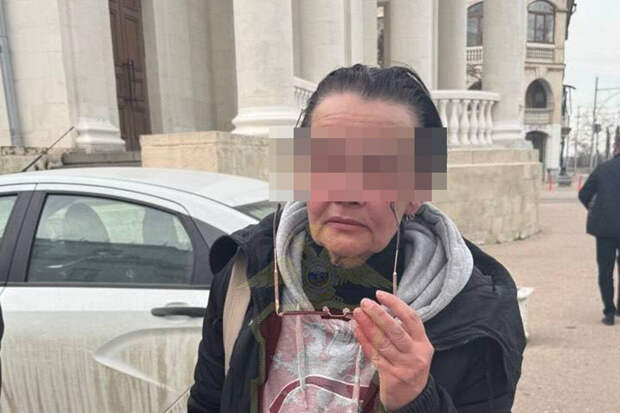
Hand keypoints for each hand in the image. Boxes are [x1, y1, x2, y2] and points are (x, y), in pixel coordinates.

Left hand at [352, 290, 433, 410]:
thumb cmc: (410, 365)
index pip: (411, 318)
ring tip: (357, 313)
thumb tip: (382, 308)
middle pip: (396, 330)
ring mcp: (403, 366)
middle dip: (378, 314)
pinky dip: (364, 341)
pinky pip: (374, 355)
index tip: (380, 294)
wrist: (413, 398)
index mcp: (423, 343)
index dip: (396, 304)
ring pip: (383, 343)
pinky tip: (357, 330)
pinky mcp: (391, 376)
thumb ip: (404, 330)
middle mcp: (416, 354)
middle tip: (365, 303)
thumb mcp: (415, 348)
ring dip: (367, 326)